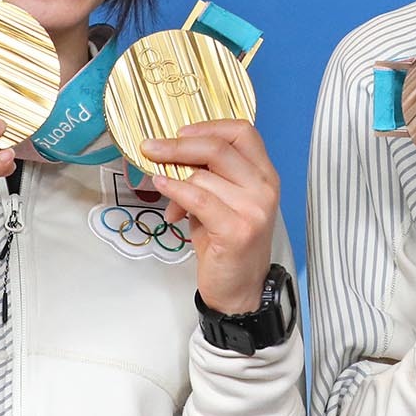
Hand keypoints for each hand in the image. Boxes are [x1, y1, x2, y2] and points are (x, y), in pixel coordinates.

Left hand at [144, 120, 278, 314]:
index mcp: (264, 174)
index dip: (208, 126)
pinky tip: (162, 186)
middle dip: (177, 145)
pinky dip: (175, 190)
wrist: (239, 289)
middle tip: (150, 147)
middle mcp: (265, 187)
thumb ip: (205, 176)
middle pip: (218, 148)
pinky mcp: (238, 231)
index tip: (179, 132)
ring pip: (203, 176)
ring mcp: (254, 210)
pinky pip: (199, 199)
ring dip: (173, 178)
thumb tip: (166, 157)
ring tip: (162, 190)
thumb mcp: (221, 201)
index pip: (242, 131)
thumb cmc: (227, 242)